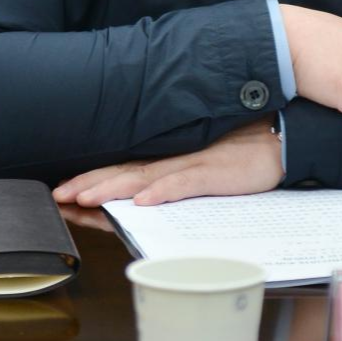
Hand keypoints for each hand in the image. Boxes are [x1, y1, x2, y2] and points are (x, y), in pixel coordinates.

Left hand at [52, 117, 282, 207]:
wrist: (283, 138)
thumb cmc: (246, 154)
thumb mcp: (206, 168)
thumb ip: (178, 181)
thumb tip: (145, 199)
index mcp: (172, 158)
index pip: (125, 170)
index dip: (94, 181)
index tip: (65, 192)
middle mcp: (177, 159)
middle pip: (125, 172)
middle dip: (89, 185)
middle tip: (58, 196)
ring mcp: (195, 164)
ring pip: (145, 177)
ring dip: (112, 188)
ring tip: (85, 198)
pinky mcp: (216, 171)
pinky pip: (185, 183)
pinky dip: (162, 192)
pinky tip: (142, 202)